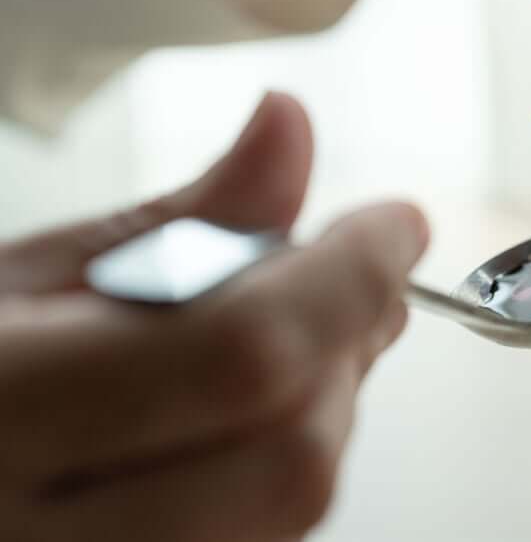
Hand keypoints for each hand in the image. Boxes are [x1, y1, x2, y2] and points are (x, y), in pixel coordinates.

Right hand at [0, 93, 427, 540]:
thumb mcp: (18, 280)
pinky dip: (291, 457)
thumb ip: (171, 220)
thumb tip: (289, 127)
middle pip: (292, 456)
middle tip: (350, 270)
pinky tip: (259, 407)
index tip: (396, 220)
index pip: (242, 354)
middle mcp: (39, 540)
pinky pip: (262, 540)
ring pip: (290, 510)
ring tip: (292, 330)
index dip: (348, 277)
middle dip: (348, 346)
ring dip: (328, 403)